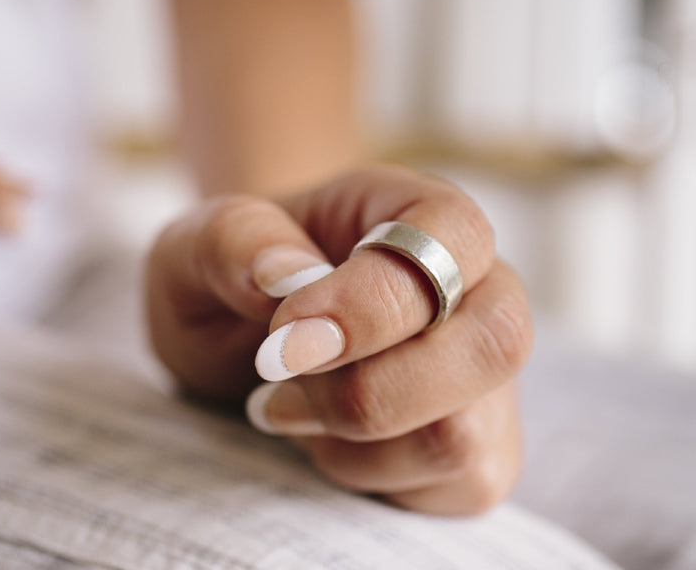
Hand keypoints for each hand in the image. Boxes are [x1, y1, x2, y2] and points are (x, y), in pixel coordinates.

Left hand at [146, 166, 532, 514]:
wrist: (249, 332)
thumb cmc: (237, 279)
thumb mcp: (198, 245)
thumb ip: (234, 240)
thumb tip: (286, 277)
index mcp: (420, 214)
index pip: (453, 239)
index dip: (371, 301)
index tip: (280, 340)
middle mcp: (478, 289)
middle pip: (496, 343)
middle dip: (368, 388)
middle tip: (278, 379)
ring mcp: (488, 376)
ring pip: (463, 434)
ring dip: (350, 436)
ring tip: (285, 404)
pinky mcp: (482, 450)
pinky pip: (453, 482)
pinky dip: (368, 474)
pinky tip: (323, 439)